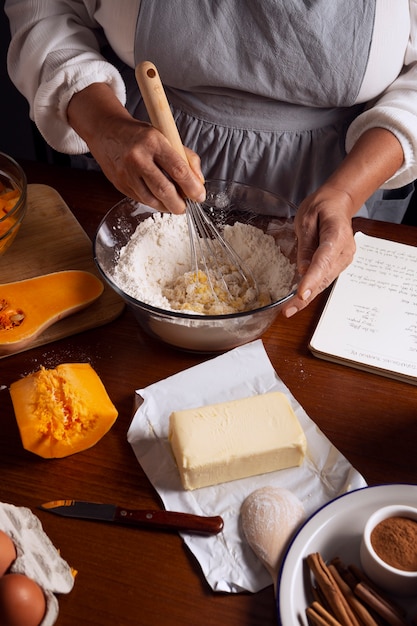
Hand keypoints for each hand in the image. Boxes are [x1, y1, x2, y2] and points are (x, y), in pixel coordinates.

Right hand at [67, 84, 205, 212]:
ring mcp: (126, 173)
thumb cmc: (140, 135)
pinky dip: (154, 203)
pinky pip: (141, 199)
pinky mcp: (120, 184)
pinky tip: (160, 200)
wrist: (106, 131)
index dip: (192, 187)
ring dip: (167, 206)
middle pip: (164, 190)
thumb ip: (186, 158)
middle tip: (186, 207)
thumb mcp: (165, 137)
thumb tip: (199, 182)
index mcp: (153, 142)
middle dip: (179, 204)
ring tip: (175, 204)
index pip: (178, 169)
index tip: (199, 196)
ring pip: (151, 199)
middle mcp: (138, 157)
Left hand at [281, 187, 355, 317]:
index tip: (301, 294)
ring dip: (308, 297)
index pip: (323, 261)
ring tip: (290, 309)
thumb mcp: (307, 220)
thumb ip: (306, 245)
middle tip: (288, 310)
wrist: (339, 203)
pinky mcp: (339, 264)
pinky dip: (312, 289)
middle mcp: (345, 251)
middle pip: (324, 277)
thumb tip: (302, 270)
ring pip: (325, 281)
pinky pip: (324, 278)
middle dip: (306, 296)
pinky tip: (300, 300)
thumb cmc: (322, 207)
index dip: (311, 279)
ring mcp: (344, 259)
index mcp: (337, 236)